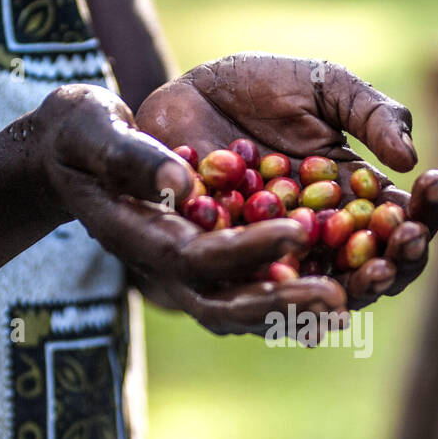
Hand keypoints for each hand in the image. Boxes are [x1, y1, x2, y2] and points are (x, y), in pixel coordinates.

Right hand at [33, 84, 339, 338]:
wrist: (78, 150)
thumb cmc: (80, 134)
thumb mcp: (94, 131)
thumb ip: (132, 157)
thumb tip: (180, 187)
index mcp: (143, 242)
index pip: (199, 259)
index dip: (248, 249)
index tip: (297, 230)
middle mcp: (175, 270)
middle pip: (233, 306)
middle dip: (285, 302)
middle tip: (338, 296)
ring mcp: (199, 272)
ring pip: (255, 308)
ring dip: (304, 306)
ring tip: (358, 292)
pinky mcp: (220, 260)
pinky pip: (266, 285)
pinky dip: (306, 286)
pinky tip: (355, 277)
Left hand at [136, 53, 437, 310]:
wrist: (185, 93)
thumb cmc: (261, 88)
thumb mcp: (325, 87)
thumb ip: (372, 114)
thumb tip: (411, 159)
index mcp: (357, 201)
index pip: (405, 223)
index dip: (426, 212)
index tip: (434, 184)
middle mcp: (325, 241)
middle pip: (378, 272)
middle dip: (402, 259)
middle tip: (409, 238)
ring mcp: (281, 260)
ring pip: (327, 294)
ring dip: (356, 286)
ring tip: (374, 269)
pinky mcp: (233, 268)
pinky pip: (261, 293)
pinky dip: (286, 292)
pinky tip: (303, 280)